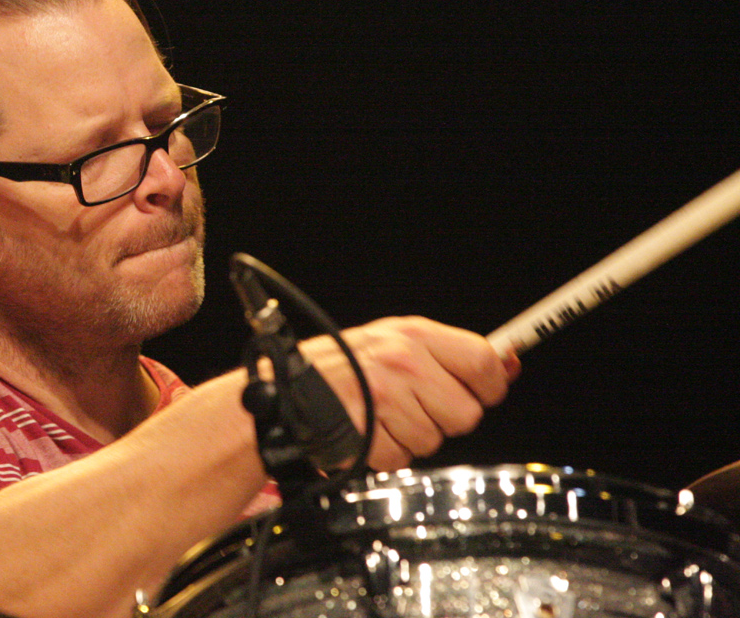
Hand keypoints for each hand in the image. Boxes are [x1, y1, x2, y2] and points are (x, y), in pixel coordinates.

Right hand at [299, 316, 519, 470]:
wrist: (287, 387)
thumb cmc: (344, 364)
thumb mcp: (396, 340)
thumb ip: (450, 354)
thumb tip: (508, 364)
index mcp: (413, 335)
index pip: (483, 362)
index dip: (489, 385)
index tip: (480, 391)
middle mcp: (402, 363)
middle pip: (466, 412)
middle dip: (445, 416)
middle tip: (415, 404)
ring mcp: (386, 400)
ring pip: (435, 440)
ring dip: (413, 436)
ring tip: (383, 415)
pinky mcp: (370, 434)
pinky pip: (403, 458)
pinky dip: (388, 452)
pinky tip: (369, 430)